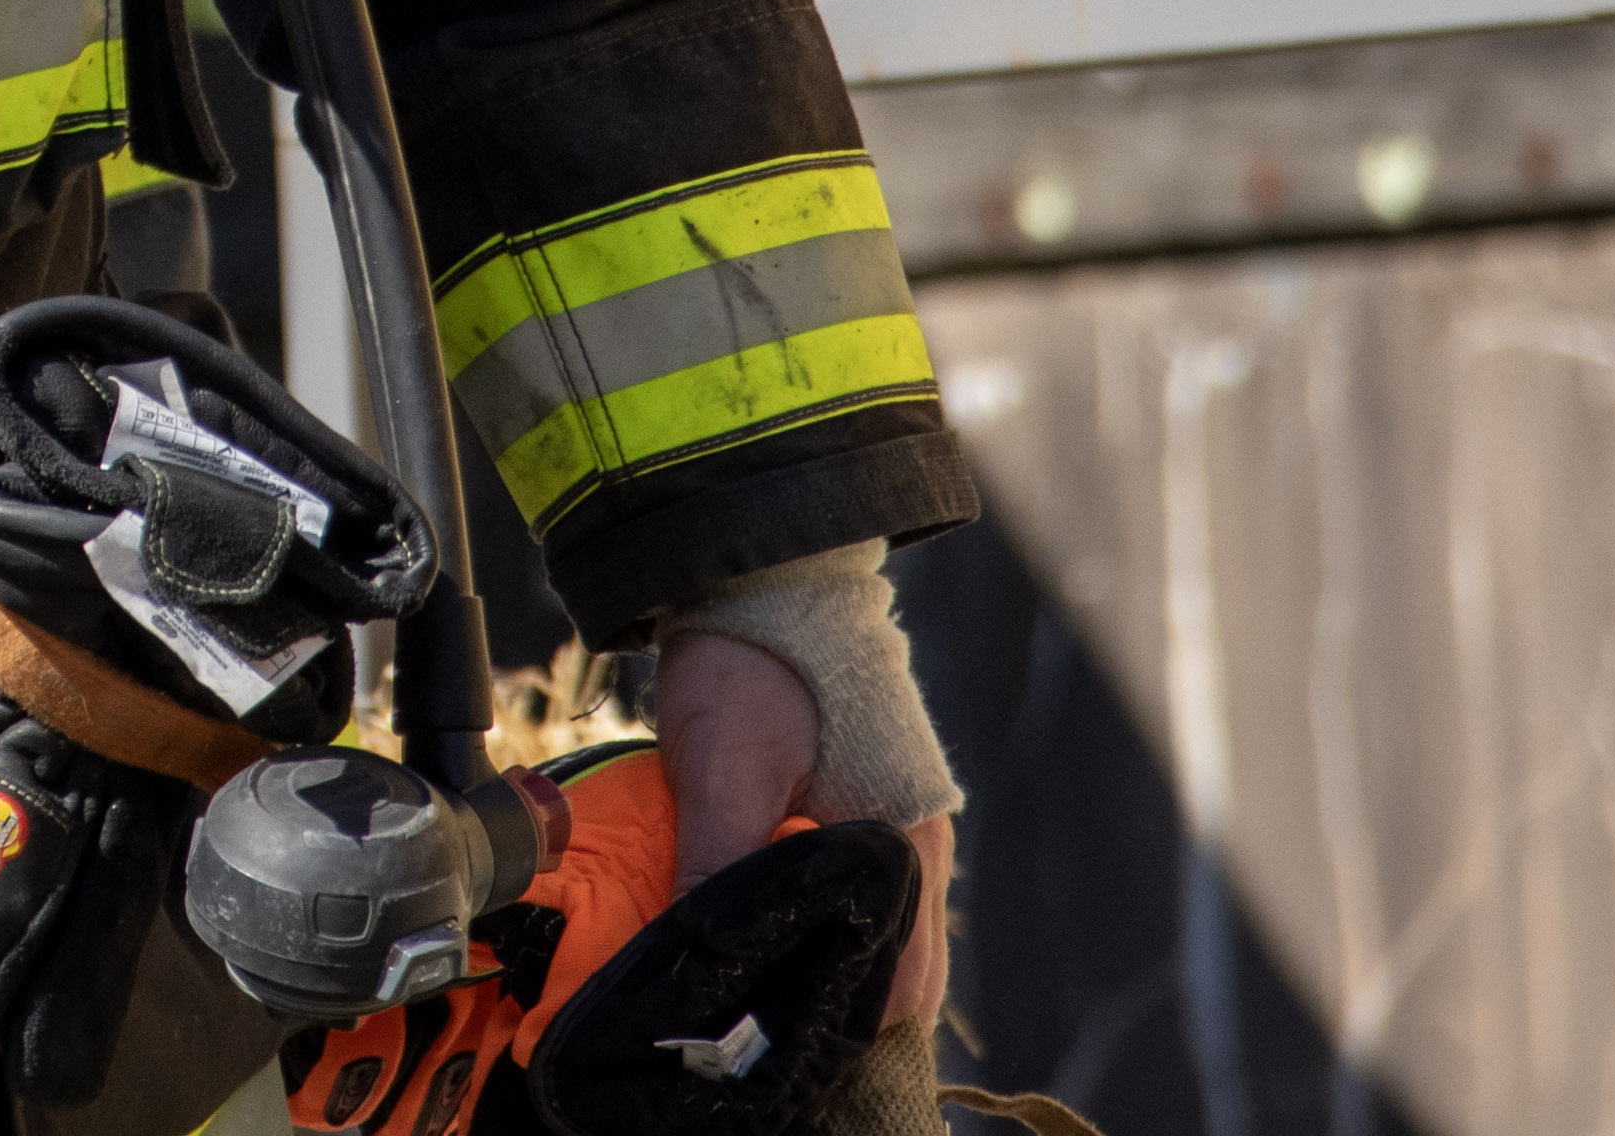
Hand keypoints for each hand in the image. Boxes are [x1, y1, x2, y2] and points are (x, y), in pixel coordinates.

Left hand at [644, 626, 949, 1048]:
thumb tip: (697, 969)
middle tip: (767, 1029)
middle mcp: (918, 840)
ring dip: (838, 961)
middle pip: (902, 967)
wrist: (766, 566)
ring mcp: (902, 815)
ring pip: (885, 927)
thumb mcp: (722, 772)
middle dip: (844, 1007)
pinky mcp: (874, 793)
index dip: (844, 1028)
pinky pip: (866, 884)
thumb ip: (717, 871)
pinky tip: (778, 924)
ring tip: (766, 988)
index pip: (901, 985)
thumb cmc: (754, 663)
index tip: (783, 1049)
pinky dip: (834, 917)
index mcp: (900, 845)